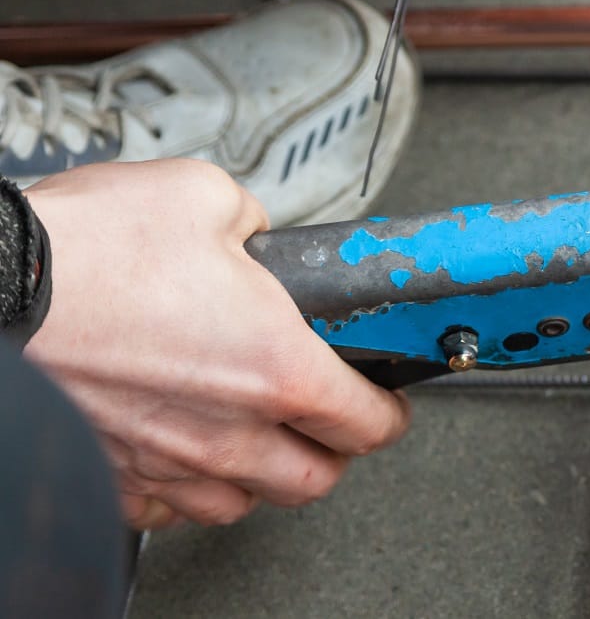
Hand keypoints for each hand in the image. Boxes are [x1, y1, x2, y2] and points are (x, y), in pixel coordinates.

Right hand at [23, 160, 410, 528]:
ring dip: (264, 473)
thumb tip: (259, 238)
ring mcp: (167, 462)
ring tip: (261, 435)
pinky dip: (189, 489)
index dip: (388, 408)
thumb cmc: (84, 248)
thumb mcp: (205, 197)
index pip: (368, 420)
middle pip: (315, 478)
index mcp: (275, 366)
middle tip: (329, 418)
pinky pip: (171, 511)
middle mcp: (228, 429)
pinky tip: (188, 452)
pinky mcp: (112, 478)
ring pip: (244, 502)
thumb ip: (257, 228)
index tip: (385, 398)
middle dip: (333, 449)